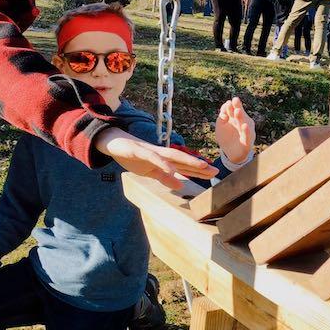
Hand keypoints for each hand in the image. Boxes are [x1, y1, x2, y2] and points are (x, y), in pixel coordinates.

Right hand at [95, 127, 217, 189]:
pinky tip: (172, 170)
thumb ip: (164, 178)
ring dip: (188, 160)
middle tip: (216, 171)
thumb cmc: (133, 157)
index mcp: (164, 160)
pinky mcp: (140, 151)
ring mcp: (152, 151)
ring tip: (201, 166)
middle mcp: (161, 153)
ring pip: (173, 156)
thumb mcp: (149, 172)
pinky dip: (164, 164)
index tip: (214, 174)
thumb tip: (180, 185)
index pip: (184, 166)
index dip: (199, 170)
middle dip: (199, 165)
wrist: (113, 143)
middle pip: (183, 160)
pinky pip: (154, 158)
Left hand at [215, 97, 254, 164]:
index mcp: (236, 118)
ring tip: (238, 111)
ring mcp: (246, 132)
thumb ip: (221, 120)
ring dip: (241, 117)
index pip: (234, 110)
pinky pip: (247, 136)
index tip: (228, 102)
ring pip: (244, 123)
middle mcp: (242, 123)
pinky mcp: (247, 142)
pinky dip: (246, 131)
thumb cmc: (226, 138)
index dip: (232, 105)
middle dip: (238, 107)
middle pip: (240, 114)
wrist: (231, 154)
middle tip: (235, 100)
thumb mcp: (220, 128)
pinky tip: (244, 126)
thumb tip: (222, 113)